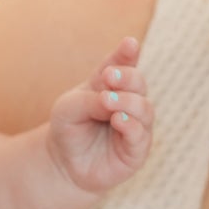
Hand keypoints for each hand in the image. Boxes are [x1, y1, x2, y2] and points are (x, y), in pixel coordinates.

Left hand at [45, 35, 152, 196]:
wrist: (64, 164)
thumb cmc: (68, 129)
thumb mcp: (68, 108)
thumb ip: (89, 99)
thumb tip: (111, 99)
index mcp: (112, 86)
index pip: (123, 64)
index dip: (127, 54)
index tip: (129, 44)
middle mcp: (129, 102)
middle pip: (138, 83)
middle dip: (127, 77)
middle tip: (110, 76)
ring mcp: (136, 126)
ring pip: (144, 108)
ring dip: (127, 101)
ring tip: (108, 101)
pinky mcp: (136, 151)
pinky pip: (141, 136)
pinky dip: (131, 125)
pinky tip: (118, 120)